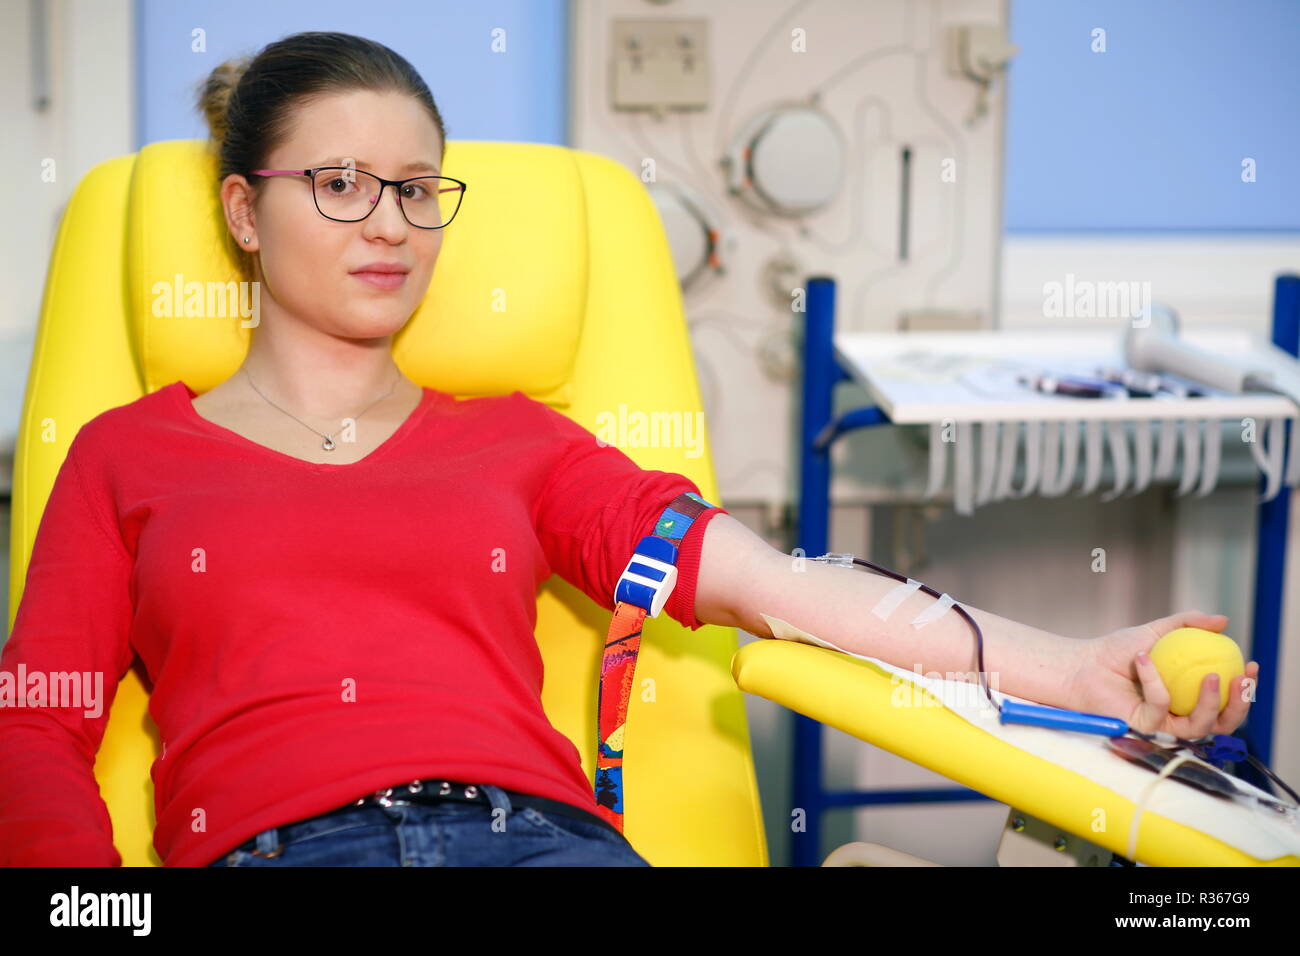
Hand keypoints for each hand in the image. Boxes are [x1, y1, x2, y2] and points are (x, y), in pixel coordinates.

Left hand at [1066, 610, 1258, 736]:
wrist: (1083, 664)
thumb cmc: (1118, 650)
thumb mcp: (1158, 632)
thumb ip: (1189, 624)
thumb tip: (1224, 621)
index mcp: (1187, 698)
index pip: (1224, 701)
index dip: (1244, 689)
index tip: (1250, 666)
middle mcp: (1179, 717)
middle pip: (1221, 723)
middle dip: (1239, 705)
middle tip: (1242, 679)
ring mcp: (1162, 726)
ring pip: (1199, 726)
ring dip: (1210, 702)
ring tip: (1209, 675)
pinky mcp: (1142, 728)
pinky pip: (1160, 708)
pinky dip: (1155, 682)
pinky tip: (1143, 658)